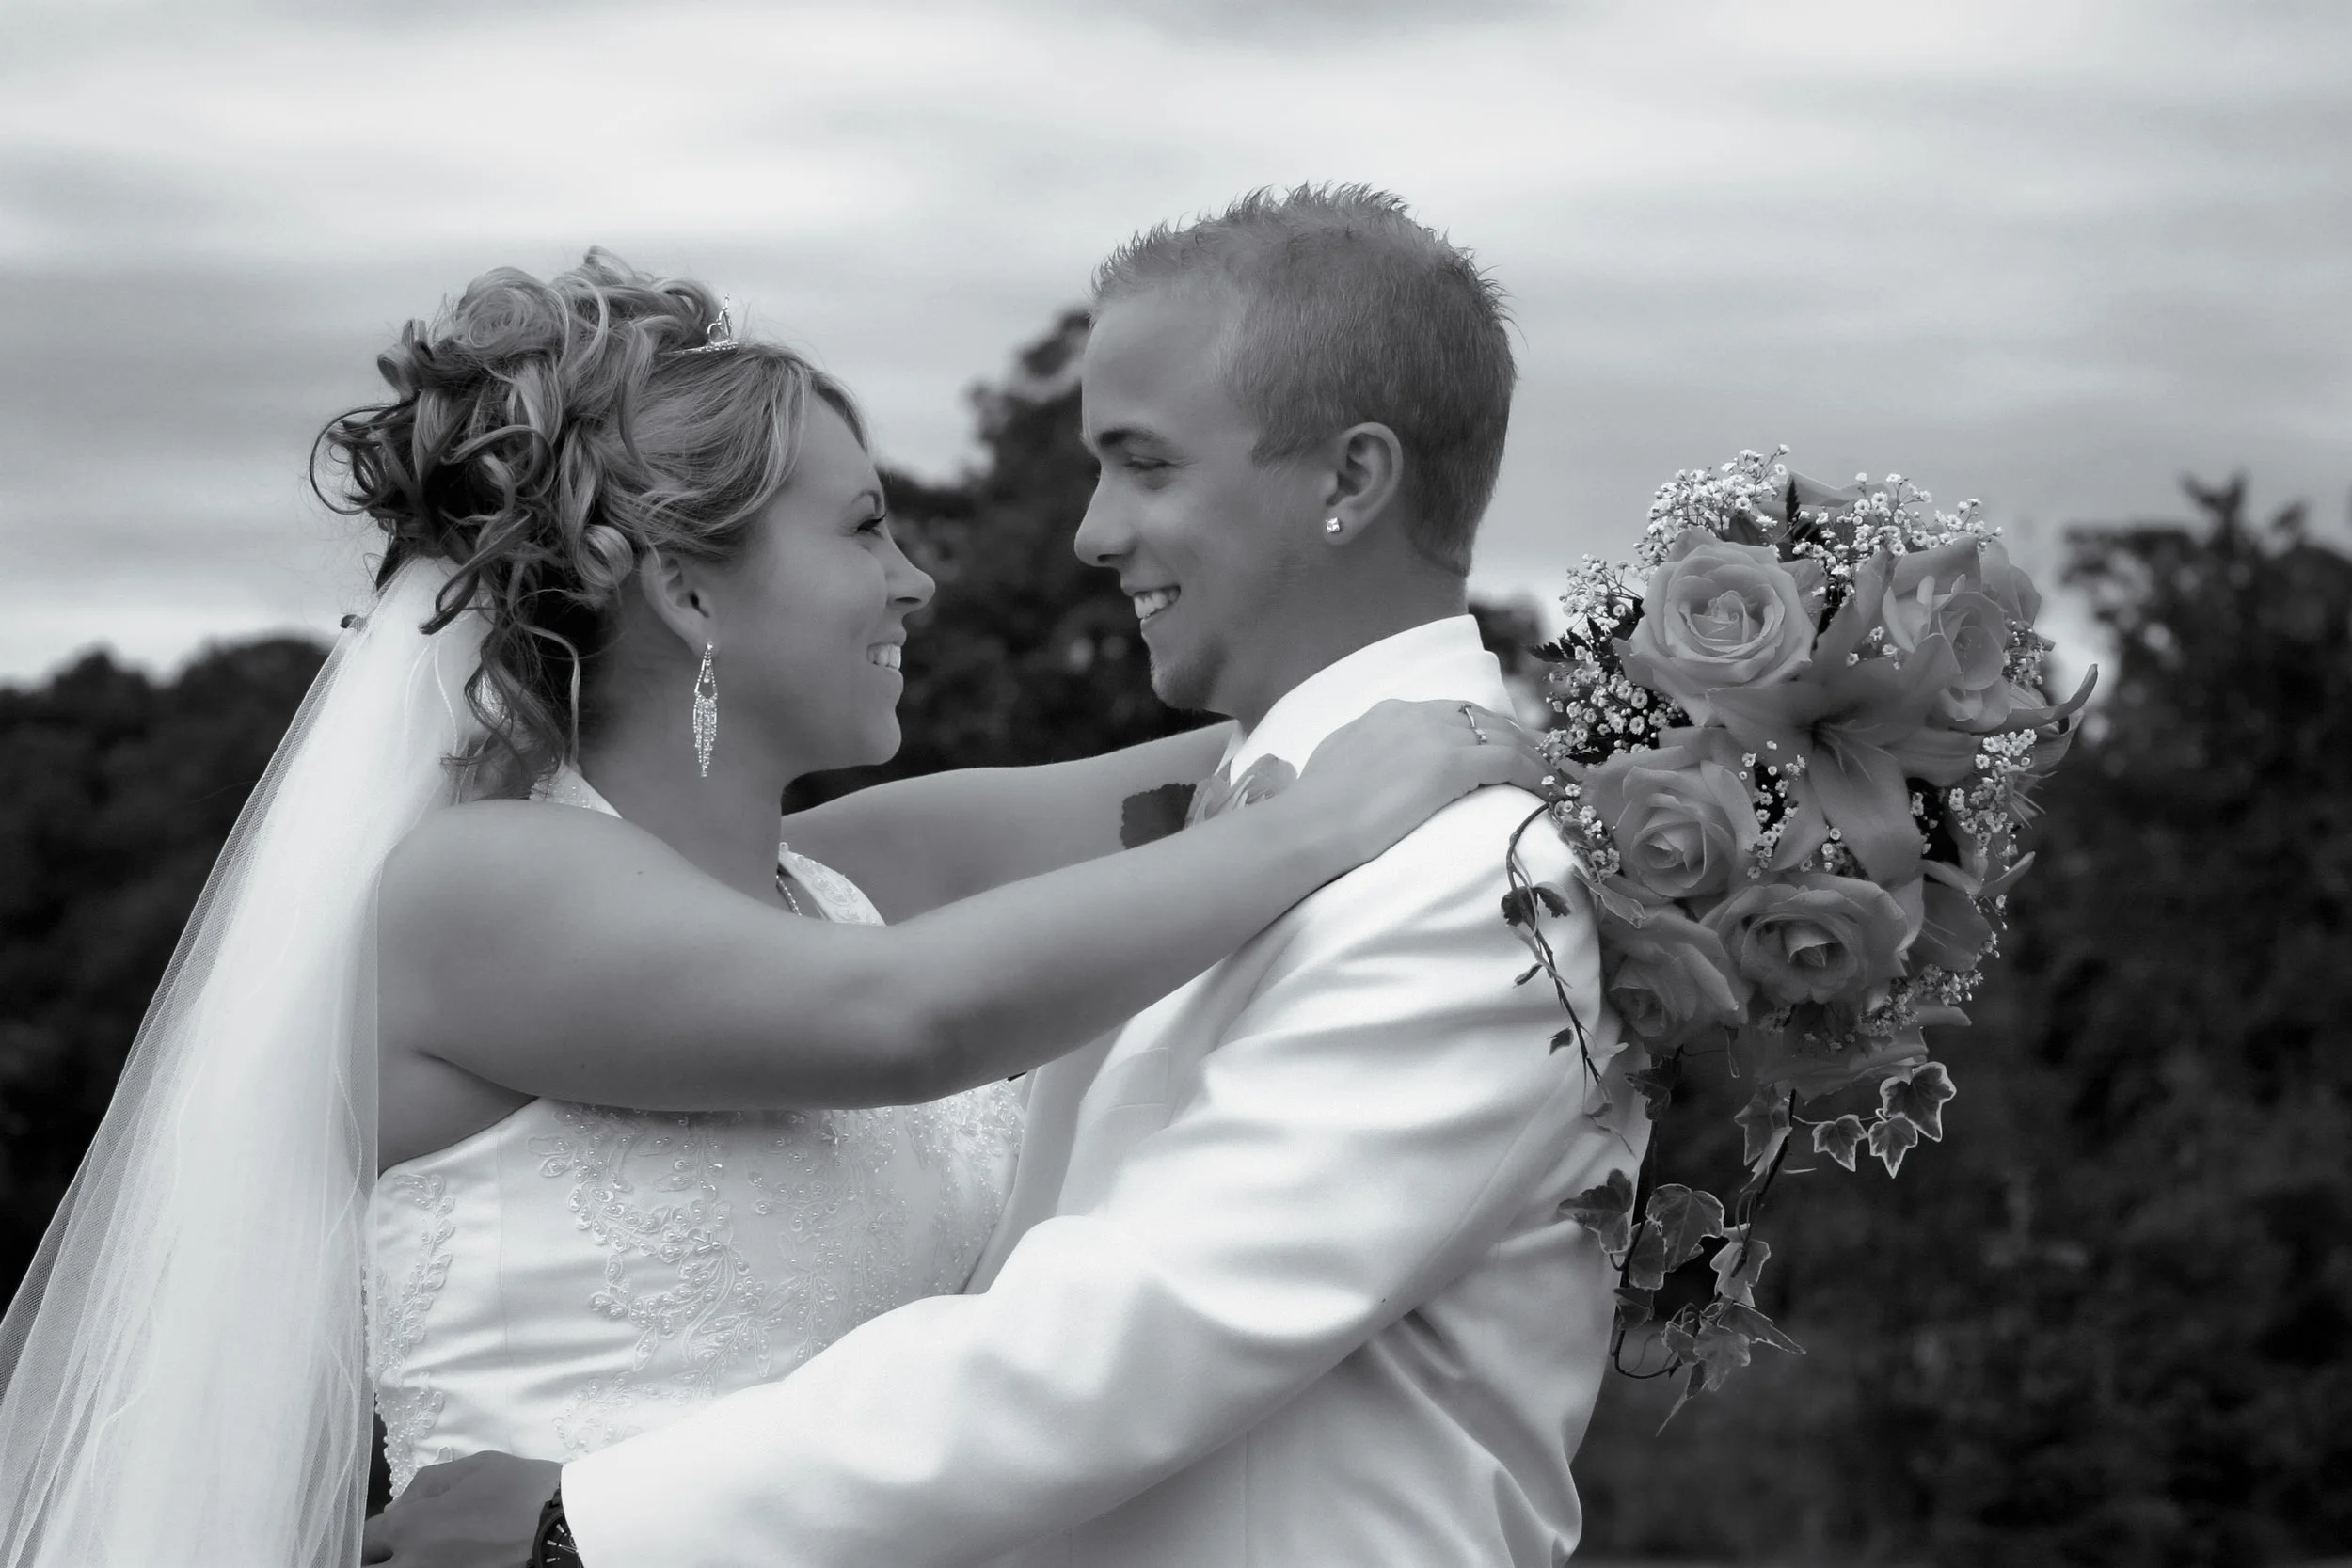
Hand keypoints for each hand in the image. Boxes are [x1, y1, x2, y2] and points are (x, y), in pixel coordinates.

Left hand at [361, 1450, 560, 1566]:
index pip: (365, 1540)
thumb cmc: (521, 1490)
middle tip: (399, 1550)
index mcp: (410, 1527)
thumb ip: (426, 1484)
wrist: (565, 1528)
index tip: (390, 1534)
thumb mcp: (475, 1467)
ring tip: (432, 1554)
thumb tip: (398, 1508)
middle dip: (381, 1558)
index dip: (376, 1535)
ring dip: (404, 1564)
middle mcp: (411, 1564)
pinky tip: (451, 1561)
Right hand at [1293, 698, 1550, 865]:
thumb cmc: (1312, 811)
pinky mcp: (1451, 764)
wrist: (1307, 826)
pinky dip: (1535, 774)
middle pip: (1484, 718)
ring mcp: (1435, 736)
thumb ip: (1361, 755)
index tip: (1501, 746)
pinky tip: (1549, 791)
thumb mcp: (1337, 764)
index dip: (1483, 729)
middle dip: (1517, 736)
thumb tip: (1363, 770)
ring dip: (1534, 755)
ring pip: (1504, 735)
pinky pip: (1510, 761)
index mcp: (1389, 713)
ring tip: (1555, 778)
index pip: (1452, 712)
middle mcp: (1416, 714)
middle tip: (1543, 759)